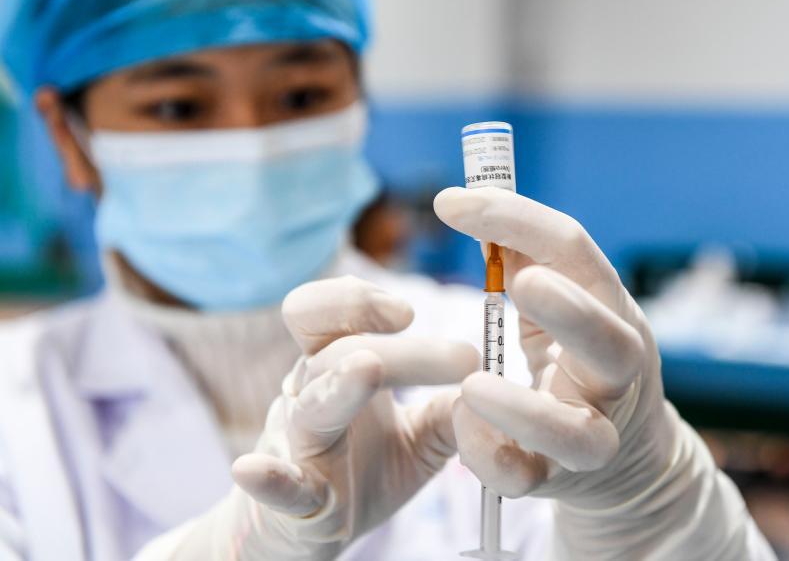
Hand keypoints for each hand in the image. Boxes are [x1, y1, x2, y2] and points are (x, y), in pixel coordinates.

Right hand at [136, 276, 478, 559]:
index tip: (409, 311)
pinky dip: (266, 477)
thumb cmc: (363, 467)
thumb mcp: (421, 436)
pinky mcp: (293, 500)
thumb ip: (453, 410)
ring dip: (339, 385)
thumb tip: (494, 389)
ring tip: (366, 367)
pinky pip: (277, 484)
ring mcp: (297, 446)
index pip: (328, 313)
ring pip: (311, 407)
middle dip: (401, 349)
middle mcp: (308, 396)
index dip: (360, 300)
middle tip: (464, 356)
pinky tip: (252, 469)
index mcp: (333, 369)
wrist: (310, 529)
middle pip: (338, 352)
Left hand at [434, 187, 769, 559]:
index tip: (450, 202)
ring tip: (472, 384)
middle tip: (522, 285)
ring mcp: (595, 433)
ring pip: (577, 434)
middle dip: (569, 312)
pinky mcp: (562, 480)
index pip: (576, 252)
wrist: (627, 458)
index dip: (518, 221)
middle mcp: (615, 371)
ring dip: (524, 409)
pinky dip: (490, 455)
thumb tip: (466, 200)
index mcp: (610, 309)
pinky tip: (459, 423)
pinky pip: (527, 478)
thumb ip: (522, 258)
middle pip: (609, 341)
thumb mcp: (561, 305)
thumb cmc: (578, 360)